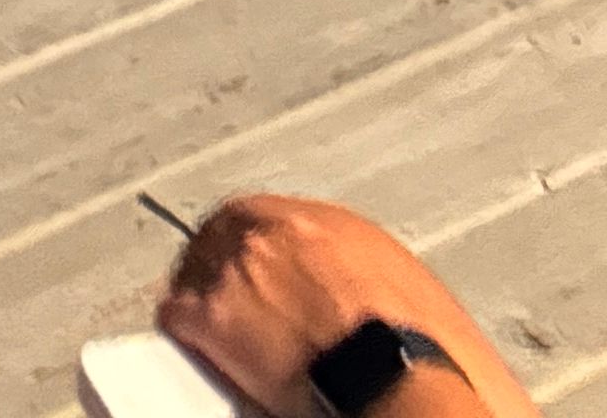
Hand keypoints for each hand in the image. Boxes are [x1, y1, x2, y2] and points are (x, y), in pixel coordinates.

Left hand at [159, 193, 492, 416]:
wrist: (403, 384)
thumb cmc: (429, 359)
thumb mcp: (419, 304)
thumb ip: (378, 290)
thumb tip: (382, 323)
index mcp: (340, 228)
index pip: (282, 222)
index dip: (268, 253)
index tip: (269, 278)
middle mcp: (285, 231)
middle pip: (231, 230)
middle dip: (227, 262)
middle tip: (229, 302)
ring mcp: (245, 268)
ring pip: (199, 266)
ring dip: (203, 294)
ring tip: (211, 330)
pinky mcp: (217, 315)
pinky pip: (177, 314)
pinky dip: (182, 333)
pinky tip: (192, 351)